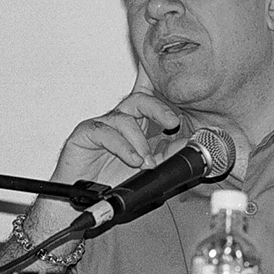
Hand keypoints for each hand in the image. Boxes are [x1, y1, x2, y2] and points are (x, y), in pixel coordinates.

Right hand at [51, 62, 180, 184]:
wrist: (88, 199)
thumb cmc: (112, 180)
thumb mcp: (147, 168)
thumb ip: (167, 155)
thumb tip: (188, 143)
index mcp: (135, 124)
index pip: (147, 97)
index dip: (155, 81)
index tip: (171, 74)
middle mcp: (118, 121)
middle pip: (139, 99)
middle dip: (158, 109)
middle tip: (173, 122)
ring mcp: (102, 126)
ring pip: (124, 118)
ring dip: (139, 141)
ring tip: (146, 162)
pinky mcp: (85, 134)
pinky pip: (105, 132)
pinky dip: (123, 147)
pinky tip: (133, 160)